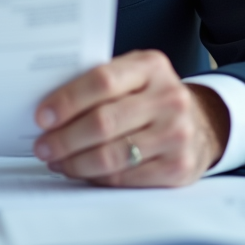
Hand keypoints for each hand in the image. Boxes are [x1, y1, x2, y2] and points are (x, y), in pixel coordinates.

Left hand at [32, 50, 229, 186]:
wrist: (201, 123)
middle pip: (104, 122)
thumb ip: (100, 82)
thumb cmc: (152, 97)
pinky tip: (81, 172)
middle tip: (43, 146)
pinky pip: (125, 177)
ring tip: (56, 161)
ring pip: (112, 155)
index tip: (42, 116)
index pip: (102, 81)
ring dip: (75, 162)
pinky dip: (96, 177)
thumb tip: (50, 107)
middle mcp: (169, 98)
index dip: (68, 100)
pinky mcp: (178, 167)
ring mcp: (176, 134)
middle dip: (65, 138)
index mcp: (151, 66)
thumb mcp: (134, 75)